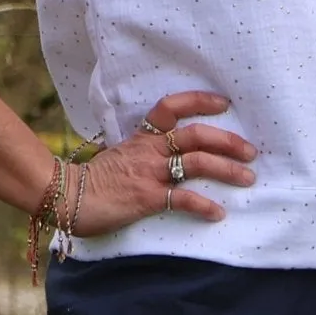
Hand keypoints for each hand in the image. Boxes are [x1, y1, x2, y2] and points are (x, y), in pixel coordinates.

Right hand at [67, 90, 257, 236]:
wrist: (65, 197)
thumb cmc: (93, 180)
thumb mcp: (119, 155)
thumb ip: (143, 151)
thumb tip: (165, 153)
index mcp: (141, 137)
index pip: (170, 107)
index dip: (199, 101)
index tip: (224, 103)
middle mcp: (149, 150)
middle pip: (196, 136)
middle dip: (228, 141)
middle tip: (251, 152)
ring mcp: (149, 173)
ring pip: (197, 162)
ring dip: (227, 170)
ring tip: (247, 178)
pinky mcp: (147, 198)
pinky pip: (183, 199)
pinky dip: (204, 206)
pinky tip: (218, 213)